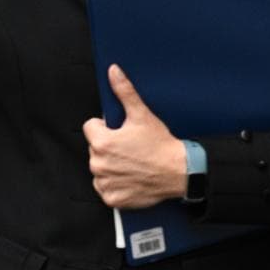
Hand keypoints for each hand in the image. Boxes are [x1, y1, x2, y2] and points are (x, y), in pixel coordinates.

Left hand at [82, 64, 187, 208]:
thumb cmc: (161, 144)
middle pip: (95, 148)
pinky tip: (132, 177)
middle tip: (131, 147)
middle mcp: (98, 164)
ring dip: (112, 165)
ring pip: (100, 168)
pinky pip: (106, 188)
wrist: (179, 171)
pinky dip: (117, 184)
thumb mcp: (142, 115)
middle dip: (110, 146)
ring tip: (133, 162)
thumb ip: (124, 92)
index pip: (91, 128)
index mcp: (102, 142)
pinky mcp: (112, 198)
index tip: (122, 132)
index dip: (107, 127)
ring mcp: (104, 182)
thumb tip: (113, 72)